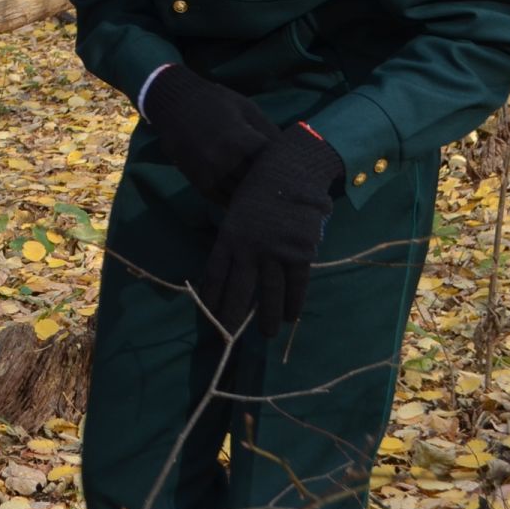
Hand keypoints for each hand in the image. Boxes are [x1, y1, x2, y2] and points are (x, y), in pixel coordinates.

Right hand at [143, 65, 279, 202]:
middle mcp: (227, 161)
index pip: (273, 164)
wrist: (175, 104)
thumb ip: (269, 130)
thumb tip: (291, 150)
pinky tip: (247, 202)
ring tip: (271, 201)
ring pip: (241, 195)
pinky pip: (222, 200)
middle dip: (273, 184)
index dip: (286, 168)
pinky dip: (236, 202)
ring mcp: (212, 174)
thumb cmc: (215, 102)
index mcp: (243, 141)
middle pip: (259, 183)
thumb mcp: (247, 108)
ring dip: (255, 197)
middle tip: (288, 190)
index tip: (297, 172)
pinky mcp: (200, 182)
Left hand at [199, 123, 344, 336]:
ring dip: (268, 318)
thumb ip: (235, 238)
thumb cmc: (261, 186)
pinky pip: (296, 285)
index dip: (212, 298)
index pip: (215, 276)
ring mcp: (274, 253)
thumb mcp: (237, 211)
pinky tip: (291, 317)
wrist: (291, 171)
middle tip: (229, 337)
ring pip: (269, 294)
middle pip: (238, 292)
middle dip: (232, 317)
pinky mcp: (299, 253)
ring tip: (267, 334)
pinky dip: (294, 303)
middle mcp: (248, 250)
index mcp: (228, 238)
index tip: (210, 315)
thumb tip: (233, 264)